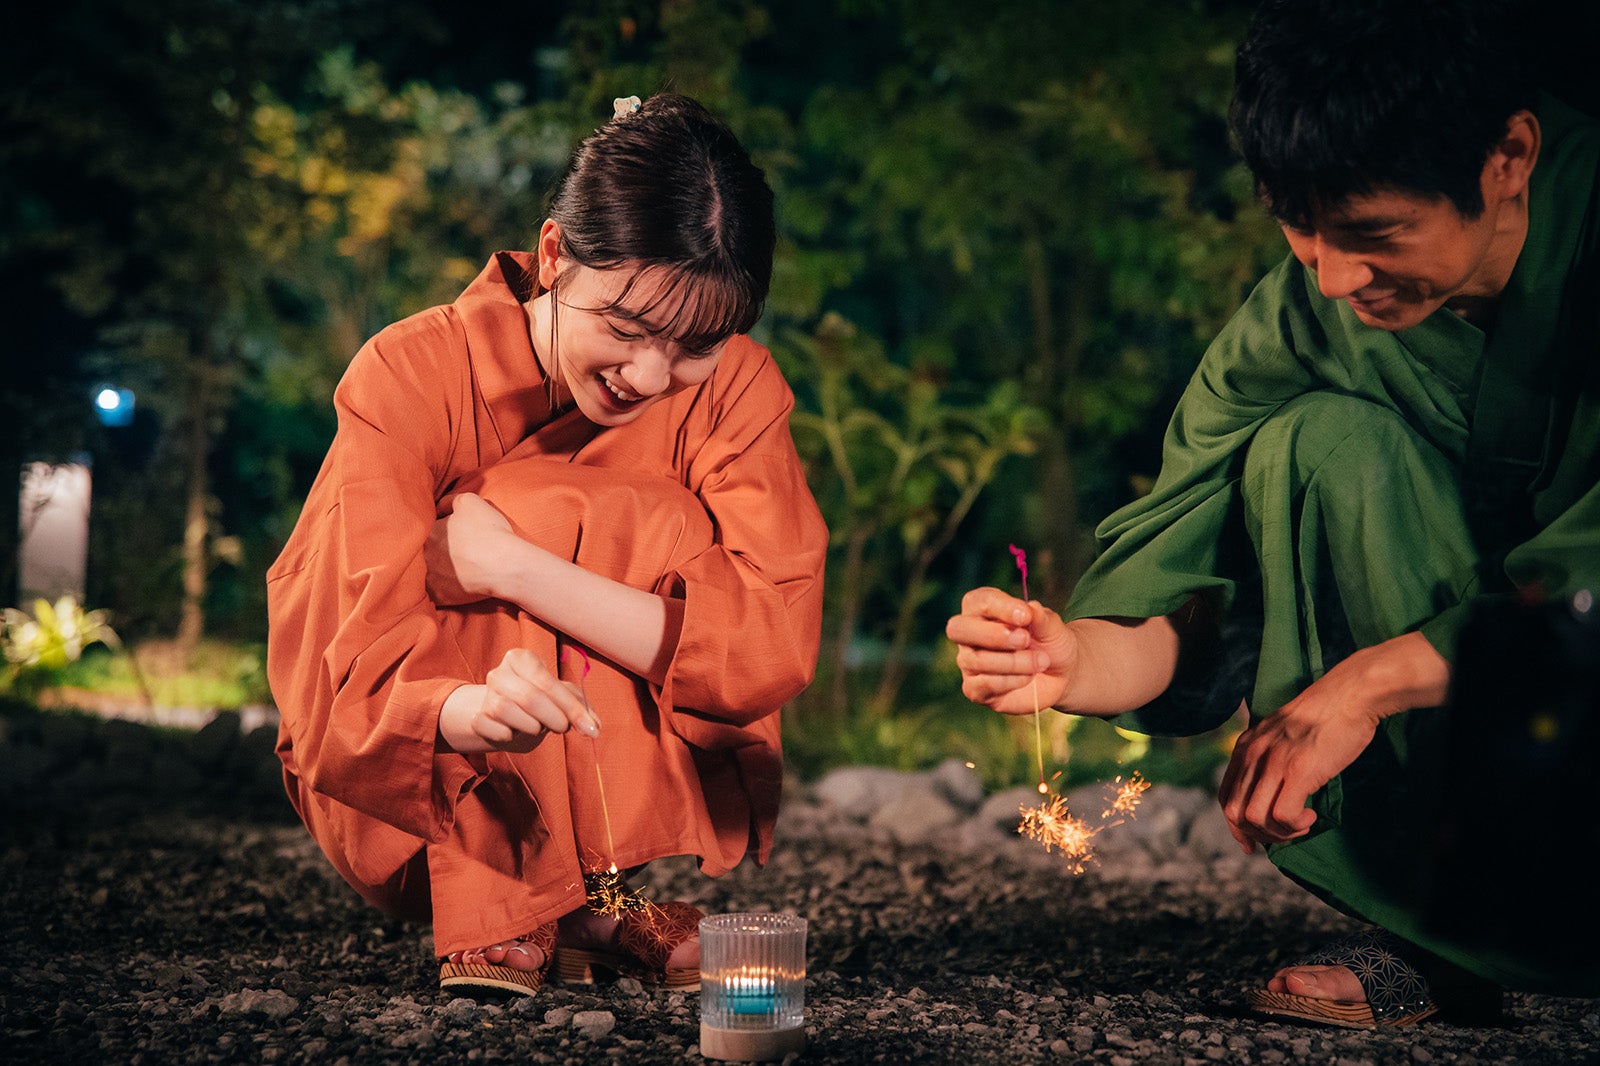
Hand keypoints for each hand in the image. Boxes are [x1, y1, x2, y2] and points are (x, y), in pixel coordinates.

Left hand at [426, 492, 518, 605]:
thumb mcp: (469, 501)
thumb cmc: (489, 532)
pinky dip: (443, 587)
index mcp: (427, 533)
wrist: (505, 566)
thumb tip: (439, 507)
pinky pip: (435, 591)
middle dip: (435, 549)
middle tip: (455, 549)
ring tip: (456, 566)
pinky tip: (456, 582)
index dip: (439, 529)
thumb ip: (448, 501)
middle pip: (424, 550)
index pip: (425, 528)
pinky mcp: (439, 596)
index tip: (453, 532)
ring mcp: (428, 578)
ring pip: (426, 571)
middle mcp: (422, 556)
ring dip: (437, 569)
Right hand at [437, 647, 600, 753]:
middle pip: (529, 697)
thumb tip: (594, 726)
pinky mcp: (476, 717)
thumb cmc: (539, 702)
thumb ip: (581, 708)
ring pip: (507, 711)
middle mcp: (499, 673)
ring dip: (531, 726)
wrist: (505, 719)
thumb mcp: (562, 698)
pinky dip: (508, 736)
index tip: (590, 728)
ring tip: (538, 727)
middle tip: (563, 728)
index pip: (547, 682)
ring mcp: (485, 695)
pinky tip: (514, 732)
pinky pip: (493, 729)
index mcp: (521, 659)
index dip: (571, 707)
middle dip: (554, 718)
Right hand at [946, 587, 1075, 714]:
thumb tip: (1031, 608)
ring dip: (1013, 661)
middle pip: (957, 628)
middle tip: (1025, 640)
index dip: (1000, 607)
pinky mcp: (975, 689)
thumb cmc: (1050, 643)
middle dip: (992, 635)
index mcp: (982, 610)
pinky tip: (1028, 677)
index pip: (978, 601)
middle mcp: (969, 635)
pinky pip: (984, 684)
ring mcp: (969, 662)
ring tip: (1041, 661)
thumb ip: (1041, 617)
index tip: (1026, 616)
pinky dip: (1012, 680)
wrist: (1060, 676)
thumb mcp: (1052, 627)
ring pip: (975, 659)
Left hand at [1217, 632, 1446, 852]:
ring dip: (1278, 832)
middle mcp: (1253, 755)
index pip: (1225, 797)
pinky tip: (1311, 816)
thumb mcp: (1283, 735)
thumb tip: (1272, 795)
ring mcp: (1273, 763)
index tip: (1250, 843)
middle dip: (1257, 834)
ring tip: (1301, 824)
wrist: (1350, 695)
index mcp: (1246, 746)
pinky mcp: (1298, 771)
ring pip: (1255, 818)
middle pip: (1234, 812)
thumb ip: (1270, 759)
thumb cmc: (1325, 717)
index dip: (1235, 826)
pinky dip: (1295, 825)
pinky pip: (1282, 816)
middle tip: (1284, 835)